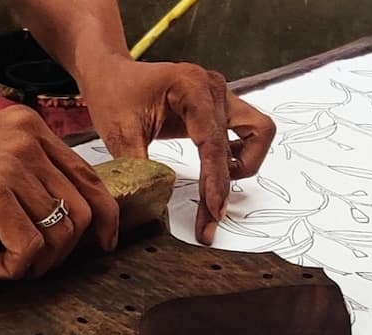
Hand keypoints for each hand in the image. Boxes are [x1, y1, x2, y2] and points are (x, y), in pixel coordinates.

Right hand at [0, 105, 118, 279]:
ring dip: (39, 263)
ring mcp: (14, 165)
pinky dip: (15, 268)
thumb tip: (65, 219)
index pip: (91, 179)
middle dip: (66, 252)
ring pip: (61, 233)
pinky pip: (30, 246)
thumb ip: (29, 175)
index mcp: (33, 131)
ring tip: (8, 265)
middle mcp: (30, 142)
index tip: (102, 245)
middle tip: (36, 265)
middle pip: (85, 212)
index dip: (106, 219)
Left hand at [79, 57, 275, 244]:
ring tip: (216, 184)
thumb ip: (140, 167)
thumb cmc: (114, 93)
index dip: (215, 181)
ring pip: (259, 133)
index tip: (213, 211)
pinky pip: (251, 132)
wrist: (112, 74)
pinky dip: (242, 155)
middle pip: (234, 146)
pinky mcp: (222, 108)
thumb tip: (155, 202)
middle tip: (209, 223)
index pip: (212, 141)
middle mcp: (213, 88)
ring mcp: (222, 97)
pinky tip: (217, 169)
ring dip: (245, 164)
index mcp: (190, 86)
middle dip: (222, 188)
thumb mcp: (120, 133)